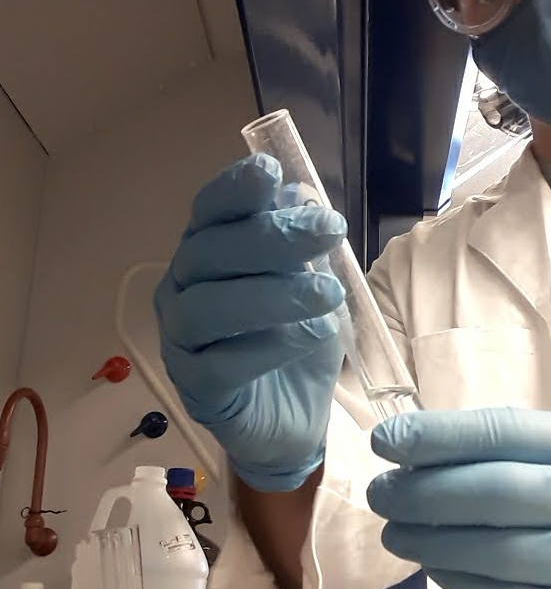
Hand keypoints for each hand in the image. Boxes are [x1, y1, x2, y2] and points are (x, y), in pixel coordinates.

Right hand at [154, 153, 346, 491]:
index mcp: (208, 251)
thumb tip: (300, 192)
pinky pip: (221, 365)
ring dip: (273, 294)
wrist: (292, 415)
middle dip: (272, 236)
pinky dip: (269, 347)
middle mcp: (182, 288)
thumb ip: (301, 240)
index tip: (270, 173)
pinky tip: (310, 336)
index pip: (209, 210)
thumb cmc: (295, 335)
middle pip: (210, 252)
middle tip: (330, 229)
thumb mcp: (309, 278)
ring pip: (209, 308)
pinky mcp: (197, 389)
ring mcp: (181, 340)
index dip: (234, 190)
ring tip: (328, 293)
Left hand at [368, 408, 550, 588]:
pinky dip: (458, 581)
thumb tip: (428, 447)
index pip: (502, 432)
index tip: (386, 441)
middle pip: (492, 491)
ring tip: (392, 531)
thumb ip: (522, 450)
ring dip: (430, 540)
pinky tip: (431, 564)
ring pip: (493, 550)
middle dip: (422, 491)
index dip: (438, 436)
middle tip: (379, 491)